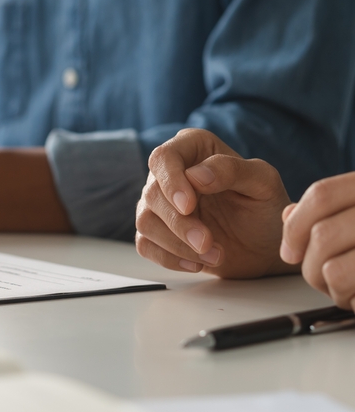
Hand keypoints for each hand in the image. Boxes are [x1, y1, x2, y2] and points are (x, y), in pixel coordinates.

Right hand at [135, 128, 295, 277]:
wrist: (266, 246)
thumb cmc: (266, 207)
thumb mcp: (263, 182)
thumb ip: (231, 170)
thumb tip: (195, 176)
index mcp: (193, 149)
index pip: (163, 158)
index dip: (171, 182)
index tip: (188, 206)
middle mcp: (171, 173)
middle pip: (152, 194)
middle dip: (179, 223)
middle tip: (207, 242)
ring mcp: (160, 204)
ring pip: (145, 221)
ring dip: (176, 244)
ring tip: (214, 255)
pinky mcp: (157, 232)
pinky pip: (145, 245)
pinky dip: (169, 258)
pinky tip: (196, 263)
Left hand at [281, 172, 354, 308]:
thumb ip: (323, 210)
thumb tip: (290, 216)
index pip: (322, 195)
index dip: (296, 225)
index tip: (288, 252)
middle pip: (322, 235)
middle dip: (309, 266)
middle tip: (321, 278)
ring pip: (333, 270)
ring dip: (331, 289)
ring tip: (346, 290)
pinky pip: (352, 294)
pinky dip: (349, 301)